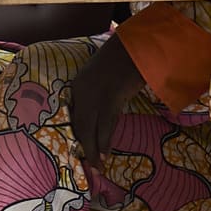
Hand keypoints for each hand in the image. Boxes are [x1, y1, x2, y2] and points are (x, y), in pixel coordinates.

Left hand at [63, 32, 146, 159]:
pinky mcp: (112, 99)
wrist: (135, 46)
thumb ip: (95, 91)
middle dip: (85, 147)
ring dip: (95, 149)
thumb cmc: (122, 58)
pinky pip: (107, 125)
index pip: (74, 115)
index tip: (81, 148)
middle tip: (89, 165)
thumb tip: (99, 113)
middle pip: (81, 126)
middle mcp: (83, 92)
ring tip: (97, 165)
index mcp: (78, 85)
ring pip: (93, 129)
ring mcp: (97, 96)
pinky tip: (104, 152)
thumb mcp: (101, 73)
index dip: (78, 134)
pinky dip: (105, 141)